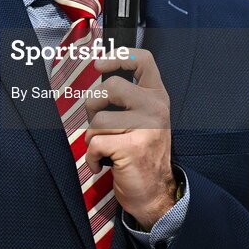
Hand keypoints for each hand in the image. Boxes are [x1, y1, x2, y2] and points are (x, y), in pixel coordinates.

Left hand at [85, 49, 176, 229]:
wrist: (155, 193)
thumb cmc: (141, 154)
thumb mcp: (143, 119)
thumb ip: (128, 98)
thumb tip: (98, 77)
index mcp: (157, 97)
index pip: (143, 60)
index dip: (118, 55)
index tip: (99, 64)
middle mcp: (156, 108)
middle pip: (110, 86)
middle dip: (93, 105)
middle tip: (98, 124)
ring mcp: (147, 127)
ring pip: (98, 119)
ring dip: (92, 137)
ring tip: (105, 149)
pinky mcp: (133, 148)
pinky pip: (94, 143)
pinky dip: (91, 157)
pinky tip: (102, 164)